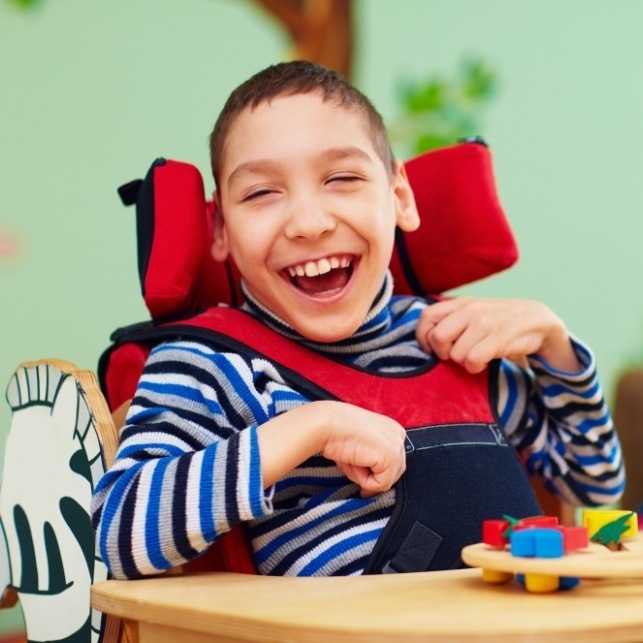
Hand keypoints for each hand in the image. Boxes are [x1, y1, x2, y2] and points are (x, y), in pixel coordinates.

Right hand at [257, 401, 406, 497]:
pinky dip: (364, 480)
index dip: (375, 471)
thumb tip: (376, 481)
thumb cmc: (336, 432)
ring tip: (350, 460)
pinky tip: (353, 462)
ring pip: (386, 479)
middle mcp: (399, 435)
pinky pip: (381, 484)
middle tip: (351, 466)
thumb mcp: (360, 443)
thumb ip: (372, 456)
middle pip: (394, 472)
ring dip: (365, 477)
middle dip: (372, 476)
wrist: (326, 424)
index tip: (359, 471)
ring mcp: (397, 446)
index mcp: (392, 428)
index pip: (393, 460)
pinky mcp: (391, 457)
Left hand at [416, 297, 581, 373]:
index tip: (431, 349)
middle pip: (437, 338)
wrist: (537, 320)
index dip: (422, 336)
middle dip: (442, 353)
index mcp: (460, 303)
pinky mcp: (498, 338)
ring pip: (455, 354)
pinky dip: (476, 367)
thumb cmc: (498, 321)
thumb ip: (451, 320)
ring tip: (476, 357)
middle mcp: (469, 311)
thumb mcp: (473, 313)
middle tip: (454, 356)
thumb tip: (427, 340)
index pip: (426, 316)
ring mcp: (483, 323)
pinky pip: (472, 361)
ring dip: (463, 362)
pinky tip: (485, 362)